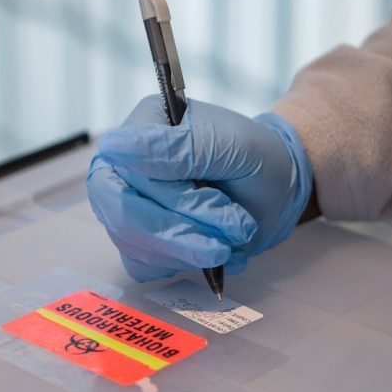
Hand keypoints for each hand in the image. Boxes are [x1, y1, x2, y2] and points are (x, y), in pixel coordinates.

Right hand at [87, 95, 312, 281]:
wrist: (277, 186)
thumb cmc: (255, 155)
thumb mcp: (230, 144)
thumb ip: (179, 148)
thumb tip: (114, 146)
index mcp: (144, 127)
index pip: (125, 172)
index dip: (167, 196)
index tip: (217, 199)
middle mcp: (126, 165)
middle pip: (124, 214)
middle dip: (183, 230)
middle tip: (233, 229)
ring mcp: (130, 204)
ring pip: (135, 244)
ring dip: (192, 249)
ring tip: (234, 233)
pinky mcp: (142, 239)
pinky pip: (144, 265)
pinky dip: (185, 263)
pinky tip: (215, 250)